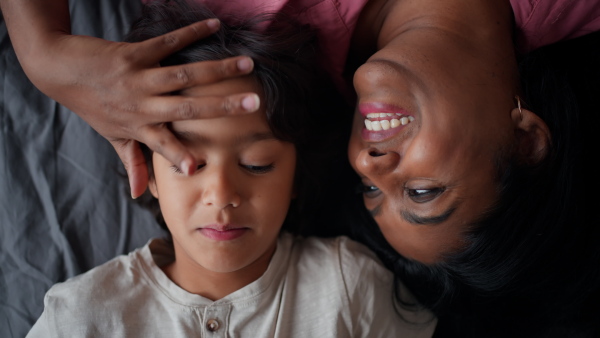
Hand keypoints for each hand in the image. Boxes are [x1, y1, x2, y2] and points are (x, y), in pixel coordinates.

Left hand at [25, 19, 258, 197]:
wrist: (59, 69)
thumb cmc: (91, 105)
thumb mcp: (112, 136)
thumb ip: (131, 162)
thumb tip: (139, 195)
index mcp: (138, 128)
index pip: (162, 146)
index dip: (179, 156)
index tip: (198, 168)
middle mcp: (140, 106)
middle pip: (186, 108)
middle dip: (221, 107)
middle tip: (252, 104)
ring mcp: (138, 78)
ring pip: (183, 75)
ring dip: (217, 69)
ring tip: (246, 64)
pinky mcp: (134, 53)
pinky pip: (167, 43)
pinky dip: (191, 34)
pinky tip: (214, 26)